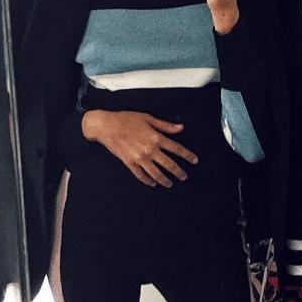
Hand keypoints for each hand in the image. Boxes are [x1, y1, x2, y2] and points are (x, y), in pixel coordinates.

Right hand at [82, 109, 197, 187]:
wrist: (106, 126)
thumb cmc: (126, 119)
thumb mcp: (148, 118)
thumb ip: (165, 125)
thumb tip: (180, 128)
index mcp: (156, 137)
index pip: (177, 149)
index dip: (188, 155)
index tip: (195, 161)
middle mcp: (150, 150)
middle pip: (169, 164)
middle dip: (179, 172)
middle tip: (184, 177)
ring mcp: (140, 158)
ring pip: (156, 173)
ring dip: (165, 180)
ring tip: (170, 184)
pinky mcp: (129, 163)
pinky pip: (141, 176)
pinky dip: (148, 181)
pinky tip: (153, 183)